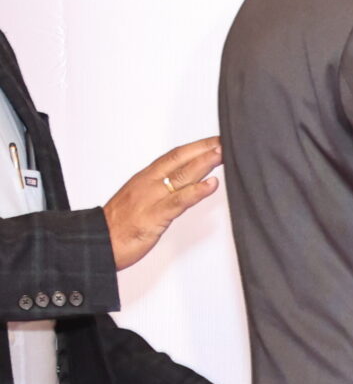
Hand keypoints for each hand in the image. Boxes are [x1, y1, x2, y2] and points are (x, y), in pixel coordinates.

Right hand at [104, 137, 222, 268]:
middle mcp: (148, 184)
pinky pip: (178, 201)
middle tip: (225, 141)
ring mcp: (151, 199)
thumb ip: (160, 191)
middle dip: (204, 149)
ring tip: (223, 154)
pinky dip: (196, 191)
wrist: (96, 242)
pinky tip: (211, 185)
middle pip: (179, 160)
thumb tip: (183, 185)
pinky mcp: (154, 216)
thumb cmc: (117, 225)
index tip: (215, 141)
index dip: (196, 147)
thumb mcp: (140, 200)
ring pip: (181, 176)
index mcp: (144, 178)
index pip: (174, 156)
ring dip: (204, 163)